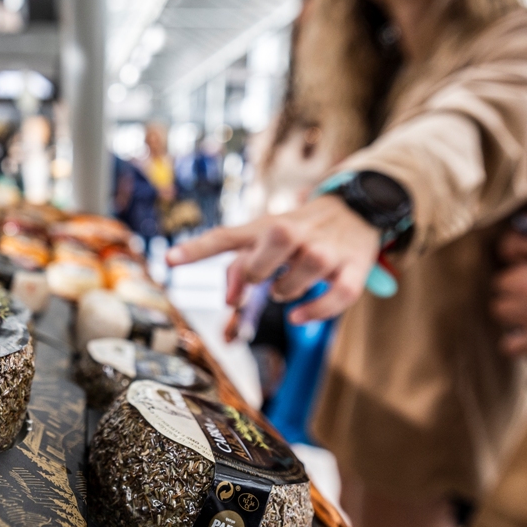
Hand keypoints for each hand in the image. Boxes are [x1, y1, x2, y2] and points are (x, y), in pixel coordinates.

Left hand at [167, 195, 380, 322]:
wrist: (357, 209)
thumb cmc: (298, 232)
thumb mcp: (266, 238)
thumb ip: (240, 265)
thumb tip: (230, 302)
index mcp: (267, 225)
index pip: (228, 235)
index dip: (198, 248)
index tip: (169, 260)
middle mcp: (299, 230)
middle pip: (279, 236)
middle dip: (261, 267)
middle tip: (262, 281)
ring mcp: (330, 247)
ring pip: (310, 266)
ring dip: (290, 288)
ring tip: (284, 291)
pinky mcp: (355, 267)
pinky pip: (340, 292)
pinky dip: (318, 310)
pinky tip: (298, 317)